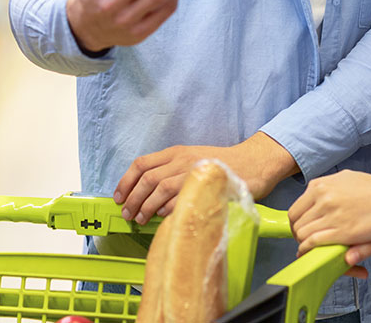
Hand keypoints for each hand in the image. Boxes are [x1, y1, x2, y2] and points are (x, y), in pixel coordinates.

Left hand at [113, 133, 298, 223]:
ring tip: (141, 220)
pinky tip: (164, 219)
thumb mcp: (191, 160)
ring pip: (160, 190)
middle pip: (147, 179)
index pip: (141, 163)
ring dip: (146, 207)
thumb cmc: (221, 164)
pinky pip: (180, 200)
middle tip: (127, 214)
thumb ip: (171, 171)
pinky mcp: (205, 185)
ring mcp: (193, 171)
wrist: (252, 162)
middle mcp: (181, 159)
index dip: (125, 181)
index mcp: (175, 151)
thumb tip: (146, 194)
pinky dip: (168, 211)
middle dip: (133, 199)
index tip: (118, 197)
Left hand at [289, 172, 370, 269]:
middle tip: (308, 242)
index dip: (299, 223)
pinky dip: (308, 250)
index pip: (296, 208)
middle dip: (299, 234)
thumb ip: (332, 196)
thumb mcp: (350, 184)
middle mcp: (322, 196)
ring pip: (302, 233)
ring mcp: (330, 213)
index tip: (305, 230)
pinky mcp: (340, 230)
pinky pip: (312, 242)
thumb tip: (320, 210)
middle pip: (296, 222)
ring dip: (304, 244)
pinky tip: (313, 254)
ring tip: (313, 249)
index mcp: (321, 185)